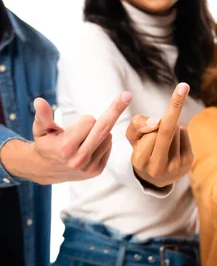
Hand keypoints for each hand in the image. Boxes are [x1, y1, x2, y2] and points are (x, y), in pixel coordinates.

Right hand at [1, 92, 130, 183]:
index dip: (84, 119)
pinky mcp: (98, 170)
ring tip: (83, 140)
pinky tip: (90, 145)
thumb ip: (42, 115)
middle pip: (103, 128)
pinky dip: (103, 141)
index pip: (88, 121)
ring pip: (108, 136)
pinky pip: (109, 146)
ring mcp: (90, 167)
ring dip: (99, 132)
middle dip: (115, 109)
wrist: (47, 170)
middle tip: (126, 95)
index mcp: (65, 148)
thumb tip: (39, 101)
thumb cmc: (46, 144)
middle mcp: (79, 159)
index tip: (76, 124)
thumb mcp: (41, 129)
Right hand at [126, 83, 192, 188]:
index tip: (173, 94)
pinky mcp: (187, 164)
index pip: (150, 133)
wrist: (157, 176)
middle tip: (183, 86)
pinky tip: (174, 142)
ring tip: (164, 140)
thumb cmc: (142, 149)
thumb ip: (137, 124)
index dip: (153, 122)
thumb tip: (158, 121)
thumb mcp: (133, 137)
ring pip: (177, 132)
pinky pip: (185, 135)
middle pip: (167, 131)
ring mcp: (174, 168)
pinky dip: (180, 132)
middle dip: (174, 107)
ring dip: (172, 127)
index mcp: (139, 161)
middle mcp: (157, 167)